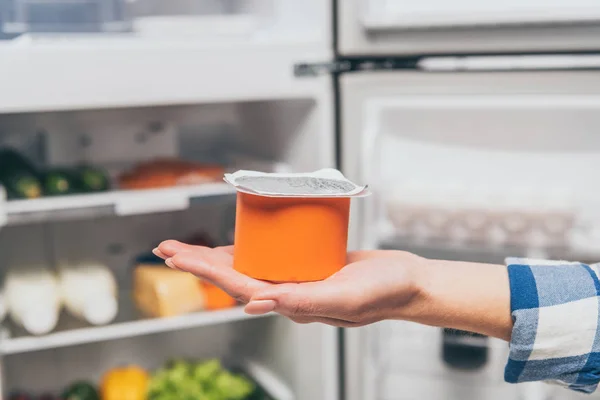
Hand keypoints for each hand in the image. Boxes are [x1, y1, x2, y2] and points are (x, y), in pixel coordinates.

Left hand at [154, 240, 424, 326]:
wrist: (407, 283)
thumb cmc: (384, 292)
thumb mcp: (344, 298)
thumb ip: (302, 302)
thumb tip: (255, 302)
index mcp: (292, 303)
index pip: (237, 285)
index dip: (202, 270)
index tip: (174, 256)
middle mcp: (289, 293)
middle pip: (233, 276)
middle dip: (198, 263)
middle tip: (167, 248)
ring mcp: (298, 279)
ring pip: (249, 266)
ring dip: (218, 256)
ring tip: (191, 248)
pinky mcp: (309, 265)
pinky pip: (273, 255)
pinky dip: (253, 246)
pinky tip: (242, 239)